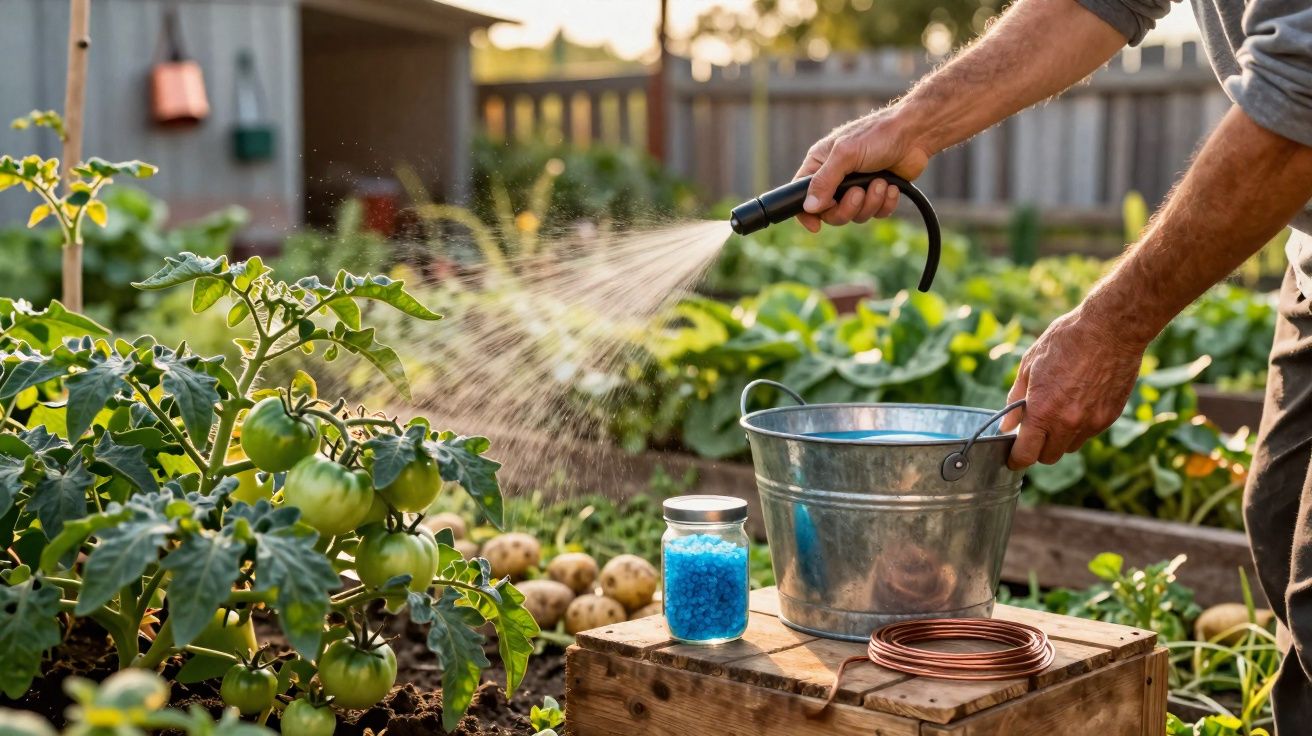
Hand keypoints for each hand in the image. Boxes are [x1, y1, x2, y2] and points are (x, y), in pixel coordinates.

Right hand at [794, 109, 930, 232]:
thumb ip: (825, 181)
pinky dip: (885, 203)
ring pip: (855, 216)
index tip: (816, 226)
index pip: (801, 195)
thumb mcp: (845, 154)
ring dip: (870, 202)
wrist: (915, 134)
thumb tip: (809, 207)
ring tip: (881, 182)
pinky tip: (892, 186)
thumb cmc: (877, 135)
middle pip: (830, 213)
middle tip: (859, 193)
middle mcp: (836, 178)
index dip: (806, 213)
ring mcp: (857, 187)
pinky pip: (876, 214)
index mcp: (820, 164)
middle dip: (847, 208)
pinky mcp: (878, 194)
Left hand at [1000, 306, 1144, 469]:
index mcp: (1043, 411)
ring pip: (1070, 447)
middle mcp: (1068, 423)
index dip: (1016, 459)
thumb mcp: (1029, 365)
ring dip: (1060, 438)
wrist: (1111, 329)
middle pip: (1048, 457)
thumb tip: (1007, 425)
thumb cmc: (1065, 341)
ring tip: (1058, 410)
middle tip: (1034, 430)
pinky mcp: (1111, 417)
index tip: (1012, 457)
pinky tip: (1079, 401)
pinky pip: (1089, 433)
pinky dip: (1080, 426)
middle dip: (1038, 448)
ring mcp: (1092, 422)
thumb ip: (1016, 400)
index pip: (1026, 455)